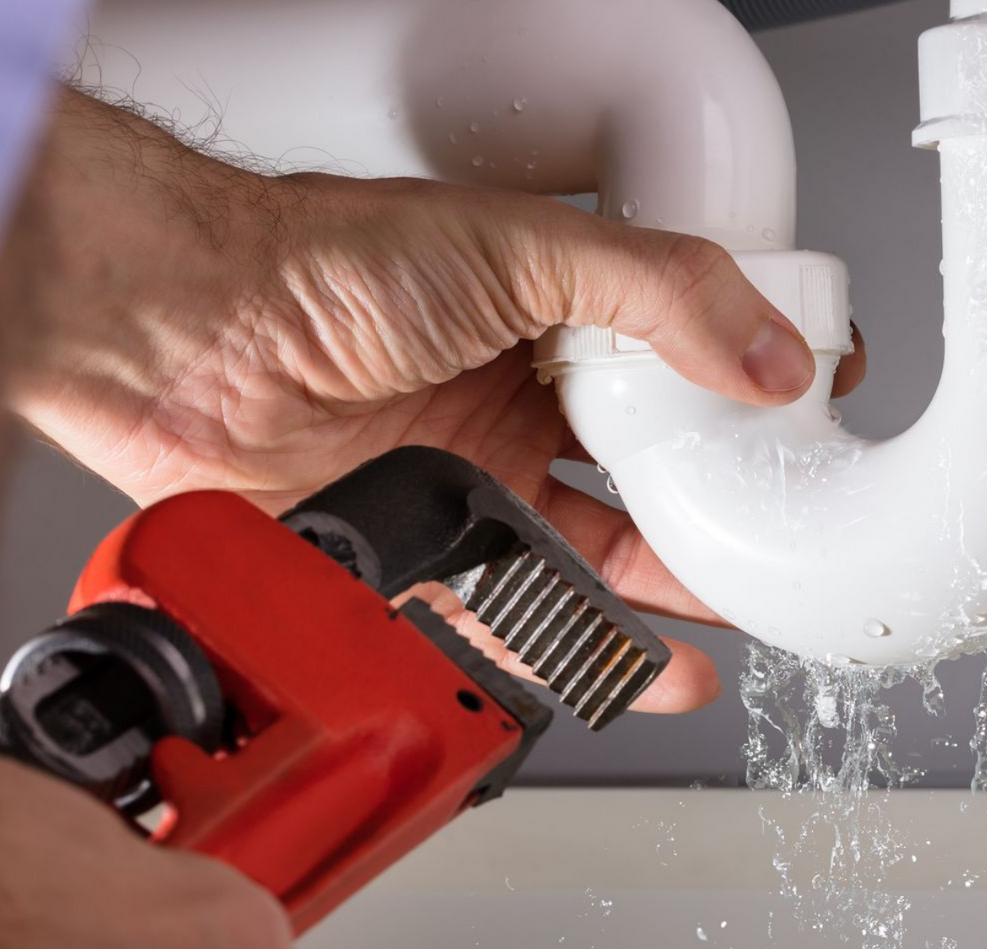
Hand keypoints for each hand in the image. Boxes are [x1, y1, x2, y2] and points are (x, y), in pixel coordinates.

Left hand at [14, 92, 865, 710]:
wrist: (177, 332)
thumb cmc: (319, 258)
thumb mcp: (523, 244)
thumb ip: (660, 291)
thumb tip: (769, 353)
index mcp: (556, 313)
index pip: (686, 355)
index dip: (751, 389)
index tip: (810, 421)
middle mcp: (517, 397)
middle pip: (650, 470)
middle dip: (722, 512)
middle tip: (782, 543)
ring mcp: (471, 479)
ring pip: (593, 553)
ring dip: (665, 596)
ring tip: (730, 623)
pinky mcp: (421, 552)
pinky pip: (515, 617)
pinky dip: (578, 651)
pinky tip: (635, 667)